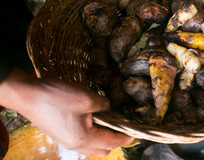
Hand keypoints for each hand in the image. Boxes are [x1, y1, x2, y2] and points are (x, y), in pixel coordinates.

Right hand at [0, 67, 133, 156]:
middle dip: (114, 140)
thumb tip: (108, 108)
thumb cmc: (57, 97)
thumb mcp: (87, 98)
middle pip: (102, 149)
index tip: (135, 136)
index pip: (111, 142)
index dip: (125, 138)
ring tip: (107, 120)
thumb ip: (103, 105)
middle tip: (121, 126)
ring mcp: (66, 140)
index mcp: (83, 139)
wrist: (27, 95)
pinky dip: (91, 133)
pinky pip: (81, 139)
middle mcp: (75, 144)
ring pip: (91, 145)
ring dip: (101, 137)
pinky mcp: (60, 134)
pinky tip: (91, 118)